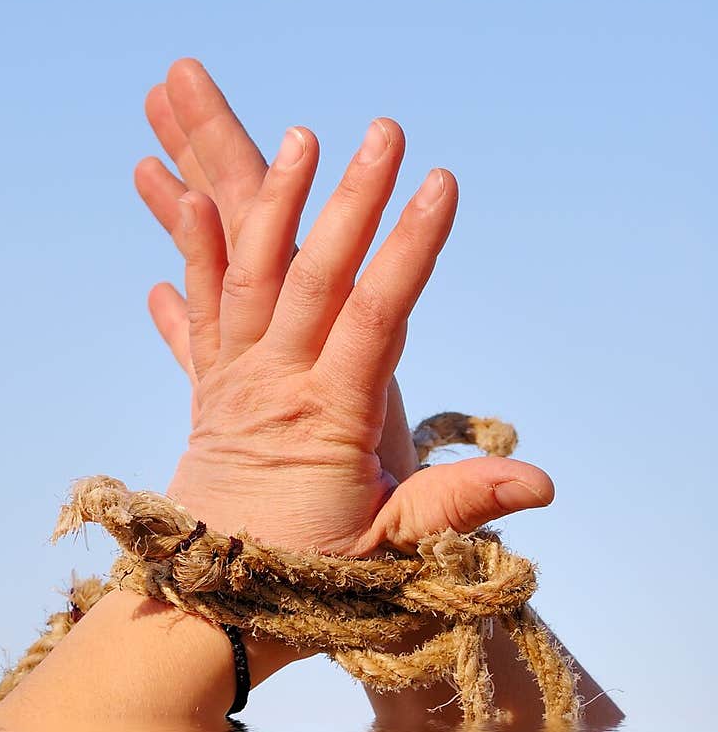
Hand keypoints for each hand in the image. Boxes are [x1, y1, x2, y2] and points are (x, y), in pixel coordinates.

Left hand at [159, 110, 553, 556]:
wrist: (207, 598)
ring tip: (301, 139)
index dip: (410, 248)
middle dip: (352, 200)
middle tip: (382, 133)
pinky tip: (191, 195)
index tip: (440, 187)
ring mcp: (235, 378)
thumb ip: (458, 506)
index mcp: (329, 418)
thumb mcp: (392, 549)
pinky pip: (201, 306)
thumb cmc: (308, 572)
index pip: (377, 317)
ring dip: (275, 203)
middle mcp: (276, 385)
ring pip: (251, 275)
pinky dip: (197, 251)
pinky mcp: (208, 382)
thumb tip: (541, 483)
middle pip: (315, 277)